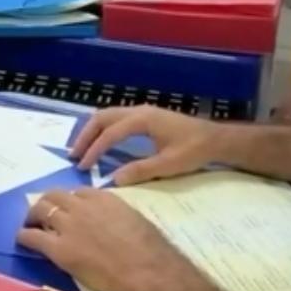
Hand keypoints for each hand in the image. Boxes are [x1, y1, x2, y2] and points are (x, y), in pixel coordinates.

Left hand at [19, 190, 191, 290]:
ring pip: (41, 210)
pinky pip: (33, 237)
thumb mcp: (133, 219)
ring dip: (33, 216)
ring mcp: (69, 226)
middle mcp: (82, 206)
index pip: (78, 192)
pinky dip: (25, 235)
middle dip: (47, 202)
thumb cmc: (150, 249)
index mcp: (103, 198)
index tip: (69, 210)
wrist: (147, 271)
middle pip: (55, 196)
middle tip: (43, 214)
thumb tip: (109, 222)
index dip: (70, 202)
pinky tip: (22, 239)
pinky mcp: (59, 249)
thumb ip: (115, 215)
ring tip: (30, 224)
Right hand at [71, 105, 225, 184]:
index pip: (111, 133)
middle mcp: (139, 111)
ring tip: (82, 150)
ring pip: (108, 115)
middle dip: (86, 136)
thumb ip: (141, 171)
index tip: (83, 166)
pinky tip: (100, 143)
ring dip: (92, 131)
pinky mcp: (145, 116)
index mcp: (143, 119)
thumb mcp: (169, 165)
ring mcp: (142, 111)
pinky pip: (116, 118)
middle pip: (103, 117)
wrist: (215, 139)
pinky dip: (102, 129)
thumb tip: (114, 179)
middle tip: (75, 156)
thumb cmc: (194, 151)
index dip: (95, 149)